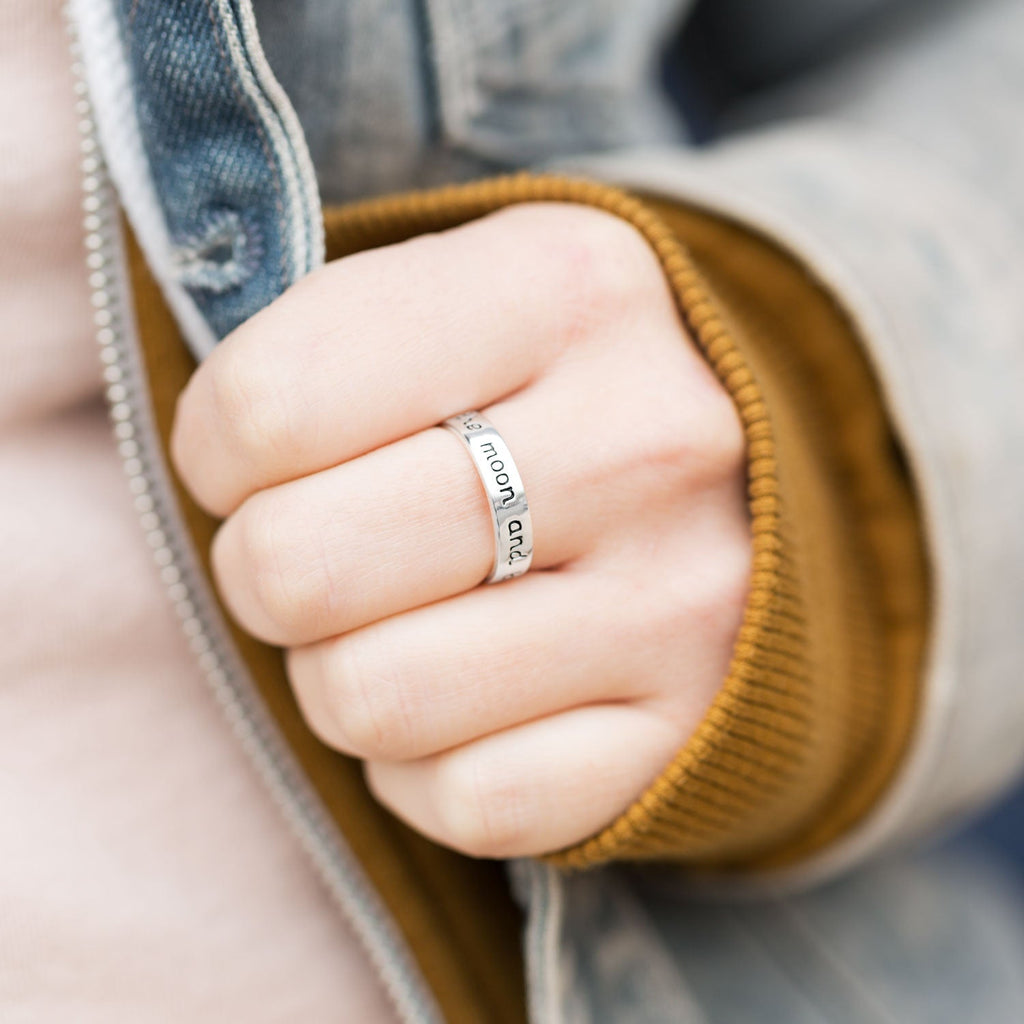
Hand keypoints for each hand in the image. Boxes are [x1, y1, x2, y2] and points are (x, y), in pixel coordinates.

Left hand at [171, 202, 748, 858]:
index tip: (258, 455)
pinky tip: (469, 696)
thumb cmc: (562, 386)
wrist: (755, 482)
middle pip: (301, 567)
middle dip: (268, 568)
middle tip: (320, 547)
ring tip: (400, 619)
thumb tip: (207, 452)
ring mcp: (680, 606)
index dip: (218, 448)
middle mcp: (644, 444)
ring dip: (342, 672)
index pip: (269, 406)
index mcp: (567, 291)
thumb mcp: (471, 295)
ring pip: (369, 701)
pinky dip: (428, 763)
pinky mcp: (684, 737)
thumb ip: (327, 336)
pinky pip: (465, 801)